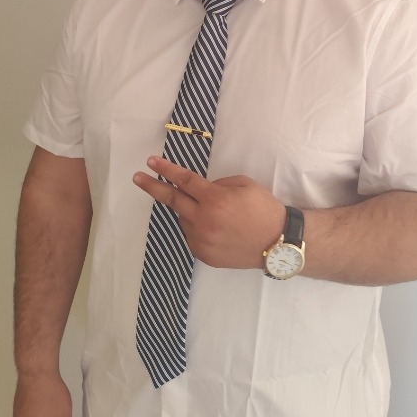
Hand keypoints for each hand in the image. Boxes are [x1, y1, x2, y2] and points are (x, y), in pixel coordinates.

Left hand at [133, 156, 285, 269]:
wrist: (278, 243)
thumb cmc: (263, 208)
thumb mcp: (244, 184)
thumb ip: (217, 184)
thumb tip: (199, 190)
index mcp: (215, 199)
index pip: (184, 180)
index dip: (166, 170)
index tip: (150, 162)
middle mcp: (204, 220)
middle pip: (172, 200)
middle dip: (153, 187)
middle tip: (138, 178)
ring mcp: (202, 240)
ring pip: (184, 219)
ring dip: (189, 211)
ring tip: (212, 212)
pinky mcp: (204, 255)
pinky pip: (192, 235)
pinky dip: (197, 227)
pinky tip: (215, 228)